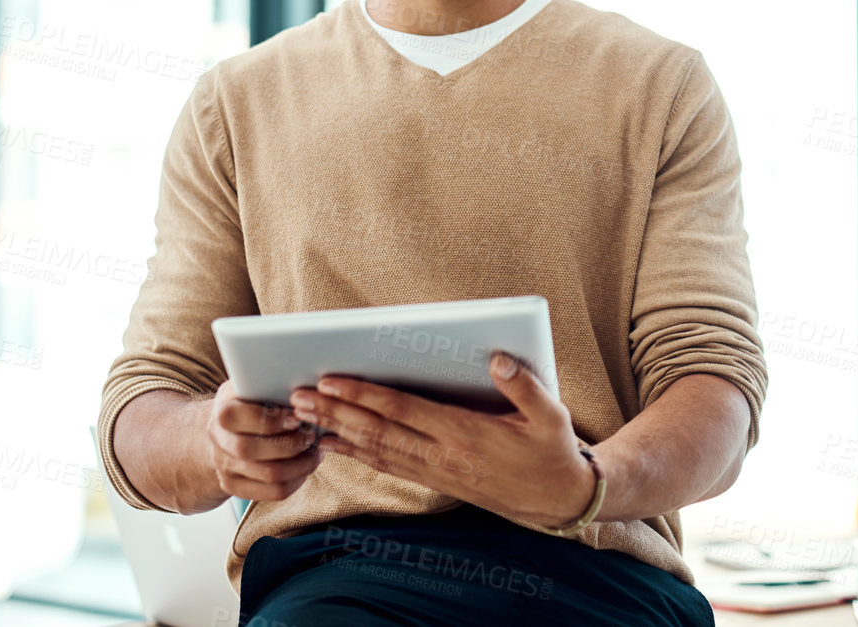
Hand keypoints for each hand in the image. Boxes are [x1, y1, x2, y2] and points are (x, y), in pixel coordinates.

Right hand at [206, 379, 323, 501]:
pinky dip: (296, 481)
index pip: (239, 418)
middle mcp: (218, 441)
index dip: (271, 420)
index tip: (297, 417)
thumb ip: (269, 382)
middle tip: (312, 435)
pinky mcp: (235, 487)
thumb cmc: (249, 402)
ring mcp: (224, 467)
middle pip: (251, 450)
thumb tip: (304, 376)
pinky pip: (272, 492)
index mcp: (222, 410)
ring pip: (268, 476)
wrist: (223, 431)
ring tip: (316, 452)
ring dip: (300, 465)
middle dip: (290, 444)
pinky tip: (306, 467)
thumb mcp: (251, 386)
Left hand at [290, 351, 595, 527]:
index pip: (403, 410)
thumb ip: (523, 386)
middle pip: (379, 431)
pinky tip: (336, 445)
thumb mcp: (552, 416)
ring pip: (377, 450)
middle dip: (336, 413)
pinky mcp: (438, 481)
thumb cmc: (553, 451)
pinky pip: (390, 466)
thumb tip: (498, 358)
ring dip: (338, 432)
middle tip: (298, 398)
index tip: (333, 381)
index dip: (365, 395)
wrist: (559, 500)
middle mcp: (443, 454)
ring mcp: (437, 471)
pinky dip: (359, 454)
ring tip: (305, 417)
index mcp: (465, 433)